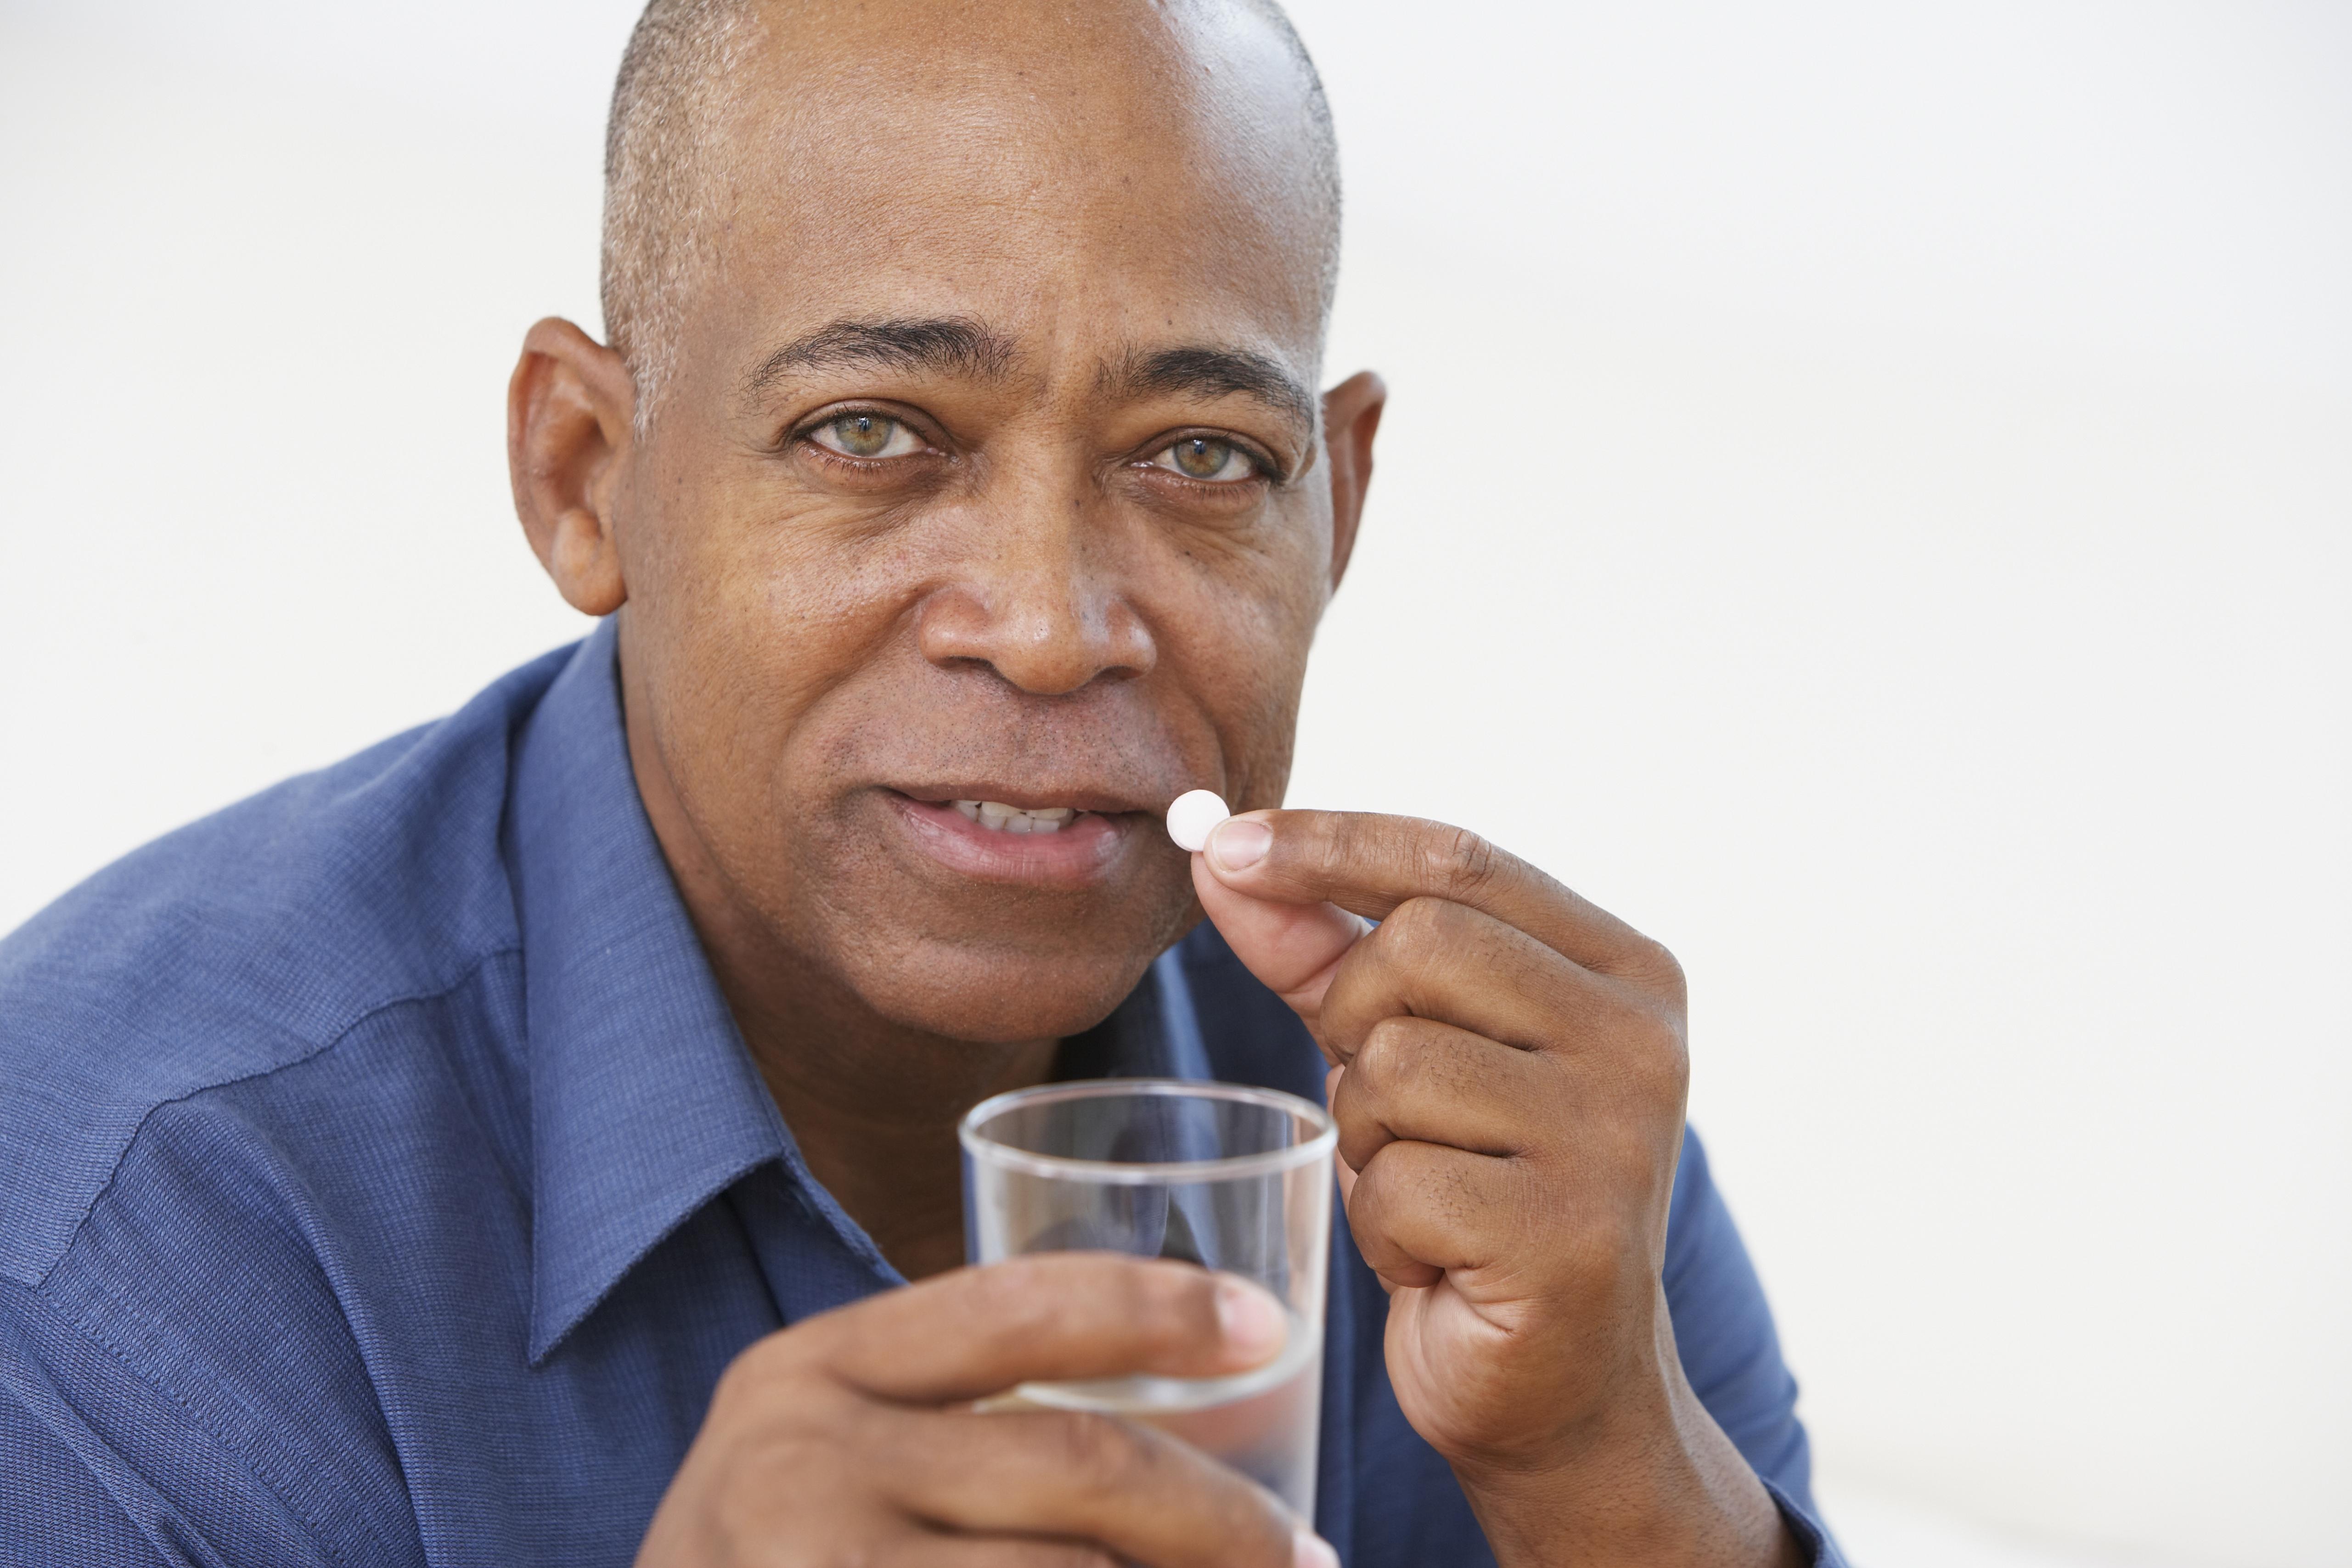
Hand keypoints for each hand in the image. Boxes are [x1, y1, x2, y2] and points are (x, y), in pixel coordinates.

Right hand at [637, 1254, 1336, 1567]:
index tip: (1269, 1329)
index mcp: (805, 1376)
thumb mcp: (815, 1465)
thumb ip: (945, 1423)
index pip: (1013, 1304)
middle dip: (1220, 1517)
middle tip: (1304, 1555)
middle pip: (1077, 1460)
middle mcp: (800, 1462)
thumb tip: (1177, 1422)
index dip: (1156, 1307)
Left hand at [1194, 811, 1800, 1566]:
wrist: (1558, 1390)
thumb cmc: (1475, 1197)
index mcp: (1625, 971)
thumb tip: (1222, 854)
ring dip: (1369, 1136)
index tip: (1228, 844)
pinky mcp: (1569, 1235)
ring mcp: (1615, 1136)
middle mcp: (1641, 1039)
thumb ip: (1322, 949)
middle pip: (1417, 946)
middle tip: (1387, 1107)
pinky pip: (1398, 1182)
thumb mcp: (1402, 1050)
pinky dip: (1383, 1225)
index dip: (1331, 843)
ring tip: (1425, 1191)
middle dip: (1354, 1023)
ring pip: (1394, 1065)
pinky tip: (1437, 1258)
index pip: (1458, 860)